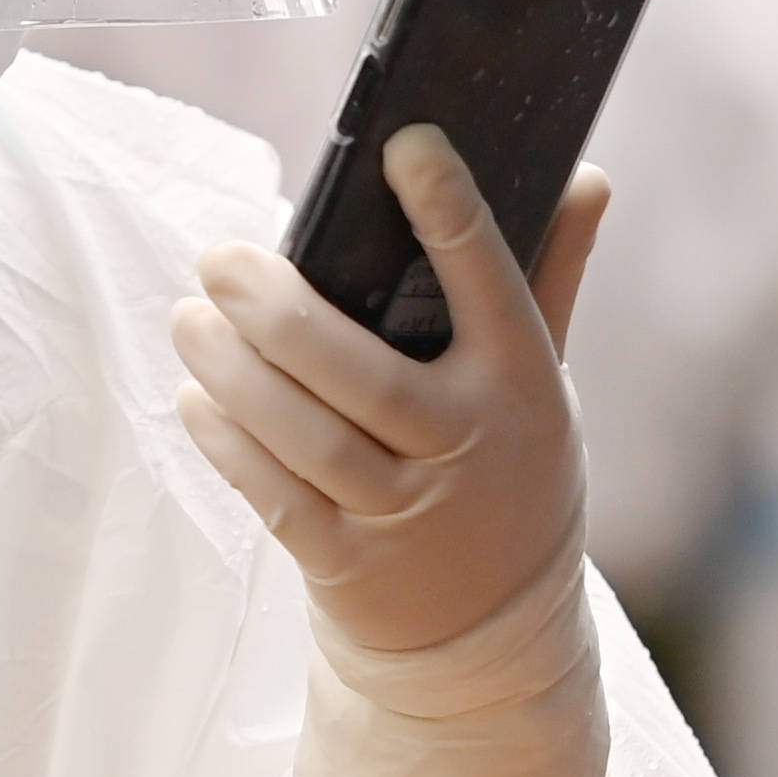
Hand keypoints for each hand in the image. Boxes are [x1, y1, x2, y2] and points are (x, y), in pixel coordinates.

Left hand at [171, 128, 609, 657]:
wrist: (497, 631)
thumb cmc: (509, 466)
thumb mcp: (544, 381)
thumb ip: (552, 278)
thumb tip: (588, 175)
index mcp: (521, 382)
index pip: (491, 282)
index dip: (451, 212)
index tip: (406, 145)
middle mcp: (469, 447)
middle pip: (365, 376)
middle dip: (281, 314)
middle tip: (219, 259)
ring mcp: (409, 513)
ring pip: (309, 438)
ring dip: (237, 375)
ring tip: (189, 318)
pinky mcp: (351, 565)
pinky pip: (278, 499)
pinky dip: (230, 445)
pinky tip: (197, 395)